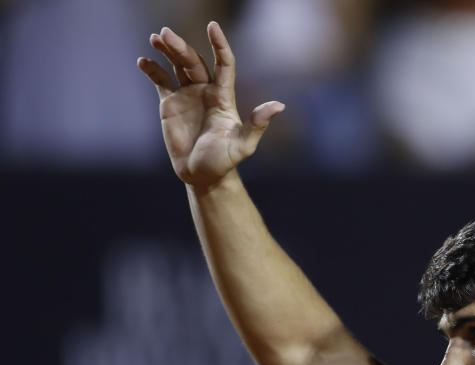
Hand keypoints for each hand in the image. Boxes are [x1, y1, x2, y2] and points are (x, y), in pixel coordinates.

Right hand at [137, 22, 283, 185]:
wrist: (203, 175)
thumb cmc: (225, 161)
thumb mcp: (243, 145)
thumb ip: (257, 125)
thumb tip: (279, 106)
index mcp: (223, 97)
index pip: (224, 64)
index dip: (220, 45)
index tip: (214, 26)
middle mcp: (206, 91)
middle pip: (194, 61)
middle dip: (180, 47)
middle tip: (165, 33)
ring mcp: (187, 95)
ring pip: (177, 66)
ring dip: (167, 51)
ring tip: (155, 38)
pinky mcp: (170, 104)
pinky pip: (160, 81)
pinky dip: (152, 70)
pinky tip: (143, 61)